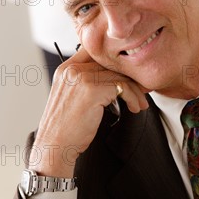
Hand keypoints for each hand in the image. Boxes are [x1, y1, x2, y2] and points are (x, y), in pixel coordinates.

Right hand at [30, 47, 148, 176]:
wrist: (55, 146)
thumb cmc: (66, 126)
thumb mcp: (72, 96)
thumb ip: (87, 80)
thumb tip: (116, 75)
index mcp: (66, 68)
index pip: (96, 51)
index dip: (116, 62)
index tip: (130, 74)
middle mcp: (72, 69)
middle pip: (111, 63)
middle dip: (130, 76)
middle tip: (142, 88)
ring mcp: (81, 77)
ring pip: (119, 75)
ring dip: (135, 90)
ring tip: (140, 103)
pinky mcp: (92, 90)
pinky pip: (122, 87)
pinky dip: (133, 97)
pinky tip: (134, 107)